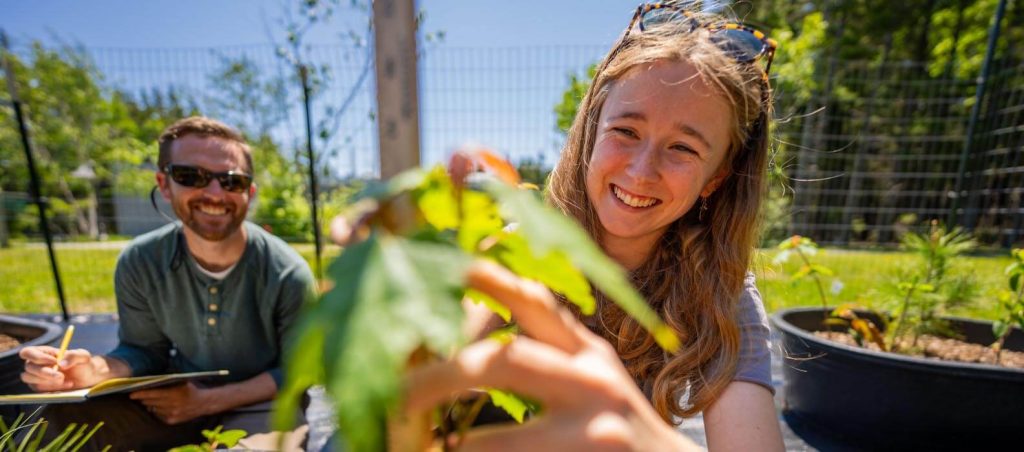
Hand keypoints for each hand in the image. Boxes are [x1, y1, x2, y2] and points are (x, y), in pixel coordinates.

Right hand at [20, 346, 104, 390]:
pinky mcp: (39, 388)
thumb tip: (60, 364)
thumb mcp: (83, 356)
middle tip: (61, 376)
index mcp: (44, 352)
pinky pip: (37, 389)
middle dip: (45, 372)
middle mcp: (36, 364)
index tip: (54, 361)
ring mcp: (36, 377)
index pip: (27, 352)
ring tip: (64, 380)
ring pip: (29, 378)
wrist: (88, 379)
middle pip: (29, 367)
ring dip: (46, 380)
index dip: (37, 357)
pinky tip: (67, 385)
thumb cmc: (83, 364)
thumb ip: (74, 356)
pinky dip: (51, 388)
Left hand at [130, 382, 210, 424]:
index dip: (141, 394)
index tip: (131, 393)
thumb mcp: (183, 380)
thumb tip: (153, 377)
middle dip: (143, 398)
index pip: (152, 393)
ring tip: (148, 400)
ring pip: (153, 409)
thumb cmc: (192, 389)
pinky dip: (157, 410)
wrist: (204, 403)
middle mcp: (172, 404)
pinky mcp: (172, 420)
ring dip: (150, 404)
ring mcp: (172, 414)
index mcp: (175, 393)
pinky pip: (158, 415)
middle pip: (150, 402)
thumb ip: (170, 379)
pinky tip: (159, 406)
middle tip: (136, 395)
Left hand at [405, 261, 699, 450]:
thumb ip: (548, 350)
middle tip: (392, 398)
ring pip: (499, 441)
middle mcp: (592, 380)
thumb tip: (472, 340)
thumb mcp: (594, 377)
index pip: (530, 299)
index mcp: (585, 351)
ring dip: (447, 451)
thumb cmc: (619, 430)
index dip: (478, 276)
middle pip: (501, 361)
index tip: (429, 266)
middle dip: (435, 378)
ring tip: (407, 450)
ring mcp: (596, 431)